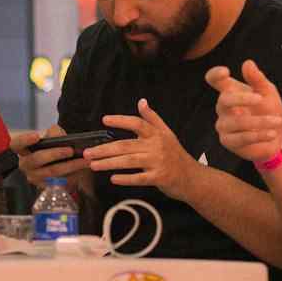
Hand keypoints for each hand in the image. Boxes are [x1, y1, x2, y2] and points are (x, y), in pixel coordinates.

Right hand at [11, 125, 90, 186]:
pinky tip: (83, 168)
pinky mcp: (46, 187)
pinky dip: (74, 174)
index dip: (24, 140)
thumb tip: (56, 134)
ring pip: (52, 171)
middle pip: (37, 159)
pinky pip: (60, 181)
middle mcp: (26, 165)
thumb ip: (54, 133)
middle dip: (55, 154)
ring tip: (84, 160)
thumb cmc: (54, 149)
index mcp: (23, 150)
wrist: (61, 167)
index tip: (37, 136)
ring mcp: (35, 177)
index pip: (16, 144)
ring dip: (70, 165)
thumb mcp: (53, 137)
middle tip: (70, 150)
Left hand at [88, 100, 202, 199]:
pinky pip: (139, 178)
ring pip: (129, 161)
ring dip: (109, 163)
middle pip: (126, 145)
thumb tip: (141, 101)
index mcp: (157, 134)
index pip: (137, 123)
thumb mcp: (167, 134)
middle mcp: (157, 146)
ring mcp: (158, 162)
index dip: (121, 121)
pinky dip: (126, 179)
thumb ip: (153, 119)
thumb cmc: (176, 156)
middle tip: (88, 153)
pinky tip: (113, 179)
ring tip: (93, 165)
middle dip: (104, 149)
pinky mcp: (159, 178)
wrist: (193, 178)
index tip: (105, 120)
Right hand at [207, 61, 281, 162]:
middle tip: (260, 99)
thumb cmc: (269, 111)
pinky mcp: (228, 141)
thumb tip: (247, 63)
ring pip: (236, 122)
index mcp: (230, 91)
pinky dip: (259, 135)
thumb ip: (257, 79)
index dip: (215, 75)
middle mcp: (224, 108)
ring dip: (259, 121)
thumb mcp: (268, 92)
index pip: (214, 80)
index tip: (225, 72)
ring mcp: (224, 125)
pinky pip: (241, 138)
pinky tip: (271, 133)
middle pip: (224, 100)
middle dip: (243, 99)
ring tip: (277, 121)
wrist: (276, 137)